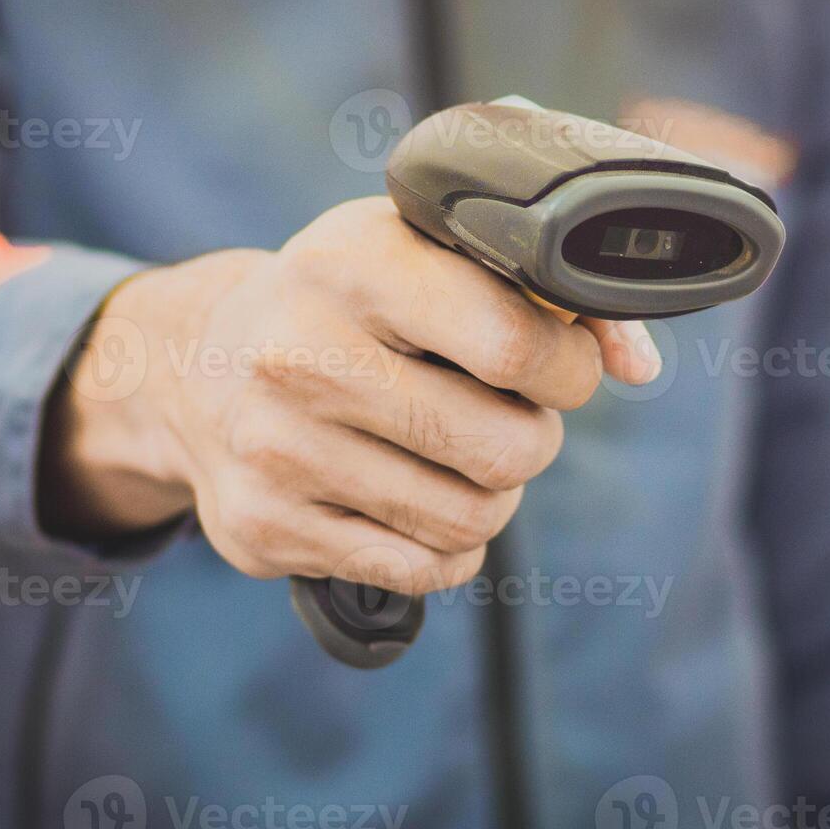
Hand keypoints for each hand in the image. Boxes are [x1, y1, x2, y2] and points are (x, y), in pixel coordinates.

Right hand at [40, 197, 659, 593]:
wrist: (192, 368)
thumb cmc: (342, 305)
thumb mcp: (423, 256)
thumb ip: (546, 291)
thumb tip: (637, 368)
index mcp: (352, 264)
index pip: (514, 341)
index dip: (569, 367)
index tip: (560, 366)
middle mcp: (299, 356)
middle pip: (505, 448)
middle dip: (535, 438)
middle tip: (512, 415)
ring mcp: (276, 450)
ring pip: (471, 520)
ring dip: (495, 495)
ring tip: (464, 457)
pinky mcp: (266, 529)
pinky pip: (423, 572)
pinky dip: (450, 548)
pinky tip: (421, 503)